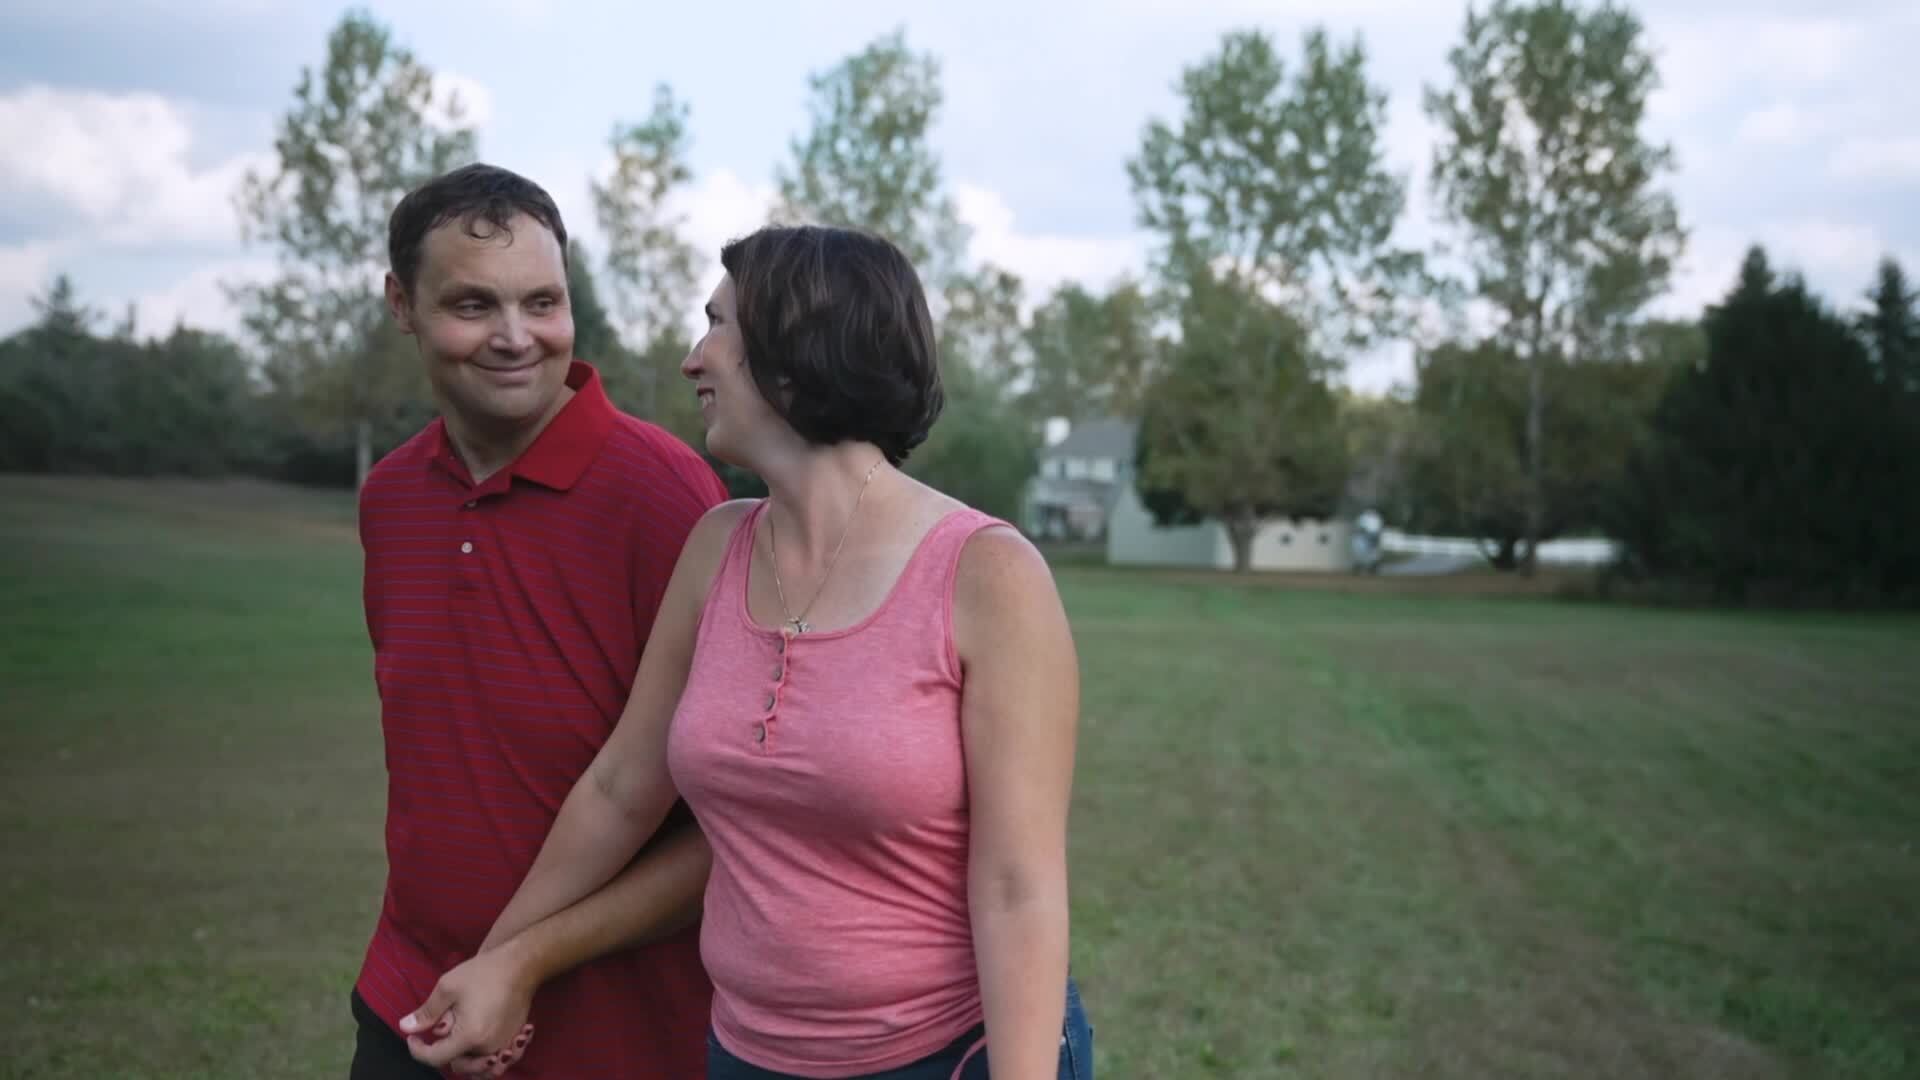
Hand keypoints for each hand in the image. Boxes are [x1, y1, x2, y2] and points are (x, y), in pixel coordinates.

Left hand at [400, 944, 538, 1076]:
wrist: (520, 964)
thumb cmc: (484, 973)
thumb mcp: (448, 988)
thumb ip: (426, 1012)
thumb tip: (405, 1027)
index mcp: (469, 1036)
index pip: (436, 1058)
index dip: (418, 1050)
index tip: (412, 1038)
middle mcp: (488, 1047)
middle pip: (458, 1066)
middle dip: (442, 1053)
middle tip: (440, 1031)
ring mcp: (504, 1045)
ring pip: (479, 1069)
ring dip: (466, 1062)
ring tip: (458, 1043)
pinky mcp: (514, 1039)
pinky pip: (498, 1062)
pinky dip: (488, 1061)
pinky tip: (482, 1049)